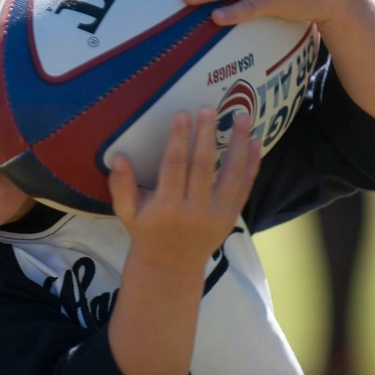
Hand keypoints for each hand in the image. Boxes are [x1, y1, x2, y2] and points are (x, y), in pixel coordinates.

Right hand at [108, 108, 260, 272]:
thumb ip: (121, 185)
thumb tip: (118, 156)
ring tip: (242, 117)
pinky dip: (252, 164)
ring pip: (231, 175)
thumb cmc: (147, 232)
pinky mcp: (232, 215)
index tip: (183, 114)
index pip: (175, 166)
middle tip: (210, 109)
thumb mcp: (127, 212)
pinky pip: (245, 187)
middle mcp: (195, 210)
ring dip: (238, 144)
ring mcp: (217, 214)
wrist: (171, 265)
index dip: (179, 139)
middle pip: (204, 167)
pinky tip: (255, 142)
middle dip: (207, 136)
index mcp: (167, 207)